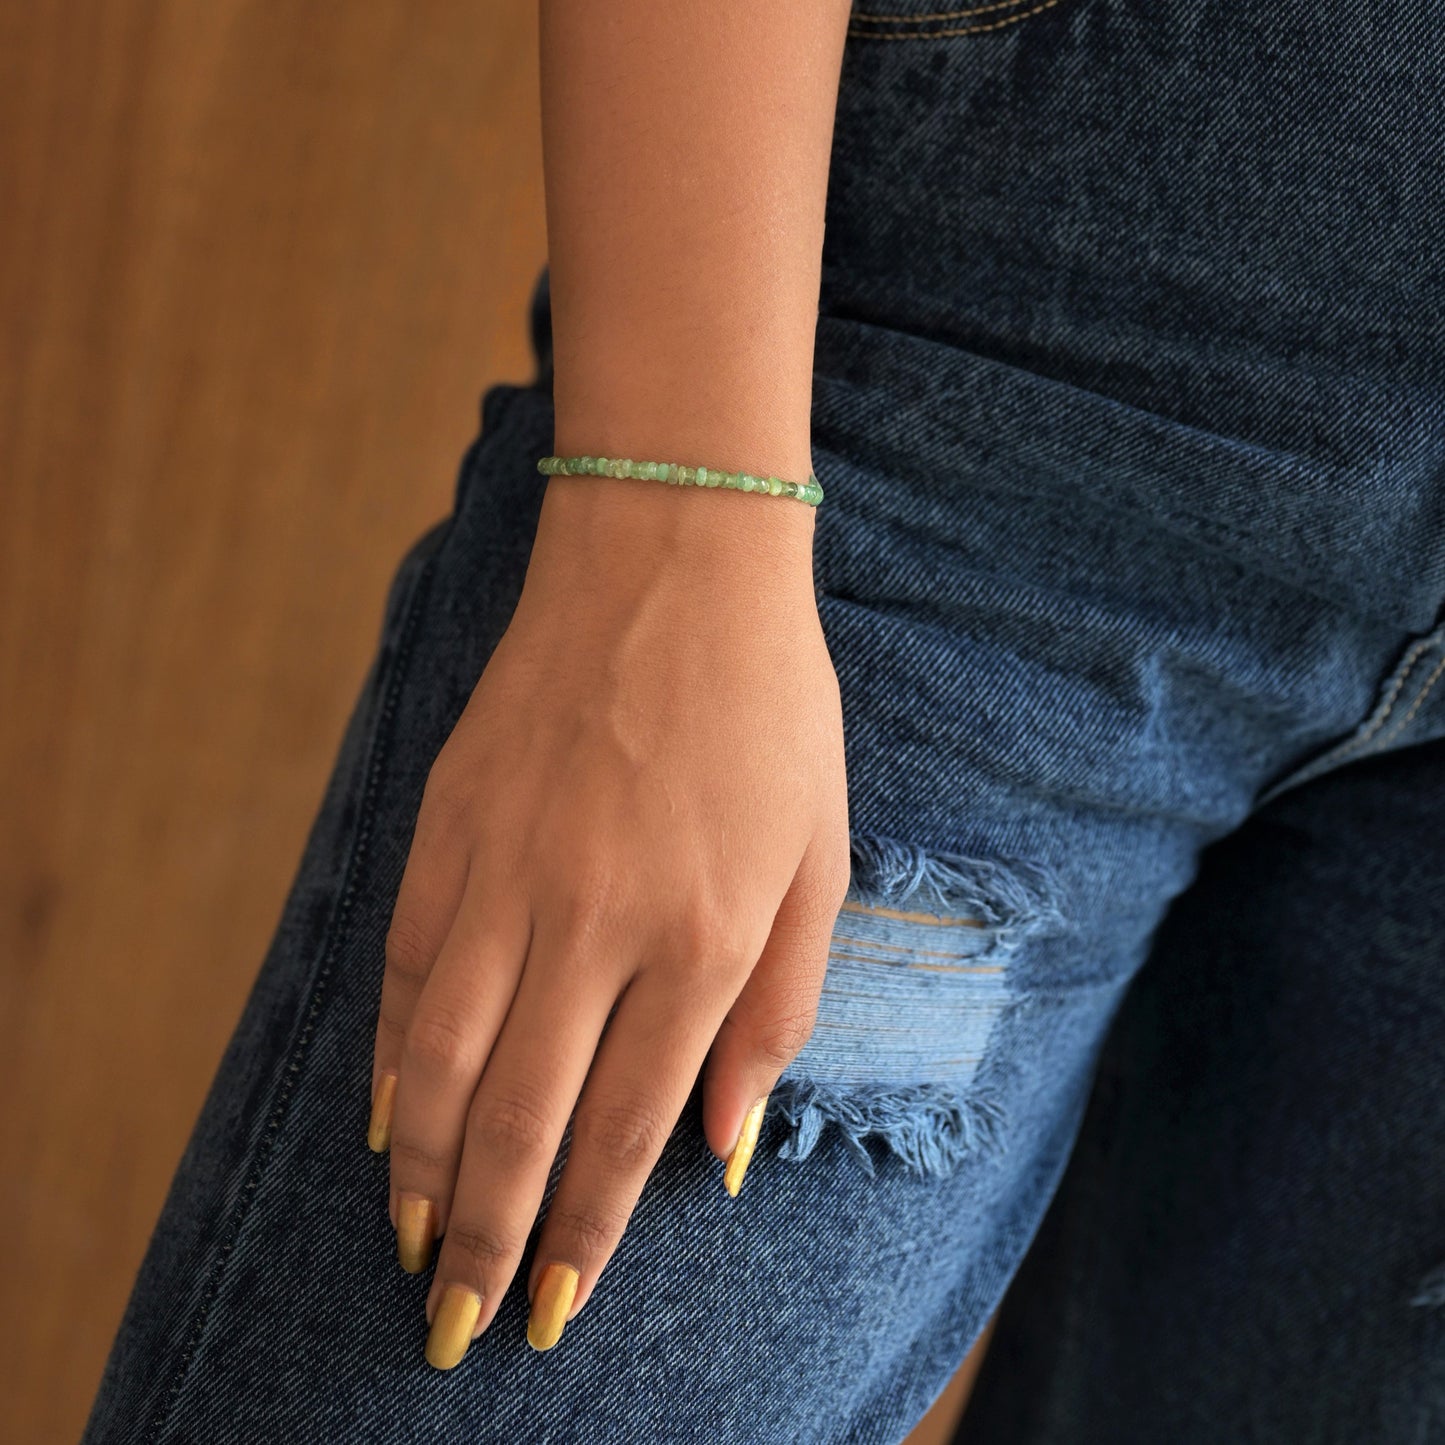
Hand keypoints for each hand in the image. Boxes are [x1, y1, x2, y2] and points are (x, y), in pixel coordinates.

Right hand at [366, 474, 850, 1367]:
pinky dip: (388, 1058)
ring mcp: (509, 870)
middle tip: (454, 1324)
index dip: (584, 1230)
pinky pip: (406, 968)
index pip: (629, 1128)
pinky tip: (383, 1120)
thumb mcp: (820, 860)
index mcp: (701, 936)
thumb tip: (723, 1151)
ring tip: (407, 1250)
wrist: (673, 563)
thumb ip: (775, 1011)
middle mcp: (595, 920)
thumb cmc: (770, 714)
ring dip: (419, 1174)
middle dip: (484, 1238)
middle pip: (519, 1118)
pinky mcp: (450, 825)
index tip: (549, 1306)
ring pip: (442, 1060)